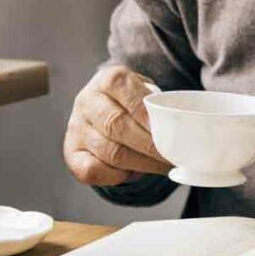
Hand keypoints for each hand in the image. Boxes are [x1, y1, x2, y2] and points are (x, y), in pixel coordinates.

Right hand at [62, 65, 170, 184]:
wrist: (103, 107)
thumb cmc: (132, 102)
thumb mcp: (144, 90)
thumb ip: (158, 103)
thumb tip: (184, 126)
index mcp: (107, 79)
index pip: (125, 92)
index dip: (146, 113)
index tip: (169, 130)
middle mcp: (87, 101)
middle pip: (117, 125)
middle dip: (149, 144)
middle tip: (172, 156)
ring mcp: (76, 127)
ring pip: (109, 151)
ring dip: (141, 164)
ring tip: (162, 167)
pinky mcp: (71, 152)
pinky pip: (92, 170)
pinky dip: (116, 176)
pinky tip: (133, 171)